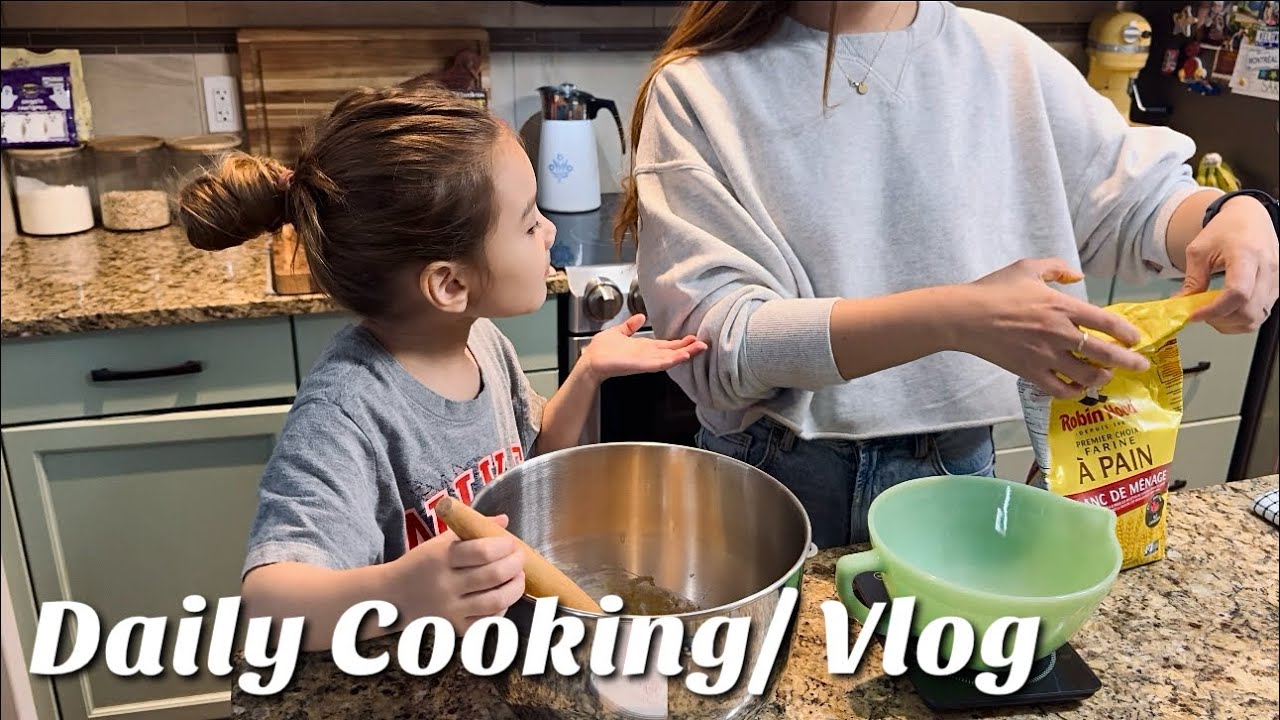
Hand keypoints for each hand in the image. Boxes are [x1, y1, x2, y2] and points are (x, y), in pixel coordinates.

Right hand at [386, 513, 524, 631]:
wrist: (391, 598)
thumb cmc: (420, 565)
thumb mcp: (439, 543)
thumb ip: (470, 530)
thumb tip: (503, 520)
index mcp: (441, 558)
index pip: (482, 551)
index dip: (504, 546)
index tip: (511, 543)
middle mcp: (445, 585)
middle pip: (493, 575)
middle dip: (515, 564)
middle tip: (520, 558)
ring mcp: (450, 610)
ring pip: (495, 601)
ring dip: (515, 587)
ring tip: (518, 577)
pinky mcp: (455, 629)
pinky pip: (488, 621)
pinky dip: (502, 608)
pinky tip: (504, 596)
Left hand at [578, 314, 707, 381]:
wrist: (590, 361)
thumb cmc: (600, 350)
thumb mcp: (618, 332)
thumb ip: (630, 326)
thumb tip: (640, 316)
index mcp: (643, 347)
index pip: (666, 345)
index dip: (680, 342)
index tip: (693, 337)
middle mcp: (647, 355)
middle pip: (672, 352)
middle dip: (688, 348)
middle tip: (704, 344)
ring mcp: (645, 361)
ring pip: (669, 358)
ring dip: (685, 354)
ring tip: (699, 349)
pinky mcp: (640, 365)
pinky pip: (659, 363)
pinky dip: (671, 360)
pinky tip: (682, 356)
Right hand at [955, 258, 1149, 398]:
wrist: (964, 317)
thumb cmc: (994, 290)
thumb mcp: (1027, 267)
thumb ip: (1057, 268)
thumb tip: (1077, 277)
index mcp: (1062, 306)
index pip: (1107, 323)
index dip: (1127, 333)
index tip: (1136, 339)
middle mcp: (1059, 333)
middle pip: (1105, 353)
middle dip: (1128, 362)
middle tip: (1139, 366)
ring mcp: (1045, 356)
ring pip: (1086, 375)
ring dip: (1101, 377)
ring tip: (1105, 376)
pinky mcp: (1030, 372)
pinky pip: (1060, 389)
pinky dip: (1073, 391)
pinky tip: (1077, 387)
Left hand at [1174, 195, 1278, 332]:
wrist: (1250, 217)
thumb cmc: (1225, 229)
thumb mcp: (1199, 250)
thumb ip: (1192, 279)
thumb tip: (1180, 305)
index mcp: (1246, 255)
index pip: (1237, 293)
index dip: (1214, 310)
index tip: (1194, 314)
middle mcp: (1268, 269)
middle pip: (1248, 311)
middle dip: (1220, 319)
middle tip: (1200, 312)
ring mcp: (1276, 280)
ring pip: (1256, 318)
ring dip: (1230, 323)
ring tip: (1212, 311)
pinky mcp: (1277, 289)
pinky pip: (1261, 314)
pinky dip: (1240, 320)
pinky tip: (1226, 310)